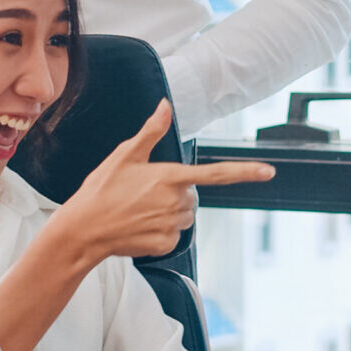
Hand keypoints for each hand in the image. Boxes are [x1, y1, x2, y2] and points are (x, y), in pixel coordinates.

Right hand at [53, 101, 273, 263]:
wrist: (82, 231)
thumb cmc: (100, 190)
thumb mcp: (124, 155)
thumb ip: (151, 131)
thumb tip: (166, 105)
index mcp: (169, 177)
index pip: (216, 174)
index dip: (245, 172)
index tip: (269, 171)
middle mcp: (175, 202)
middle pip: (193, 196)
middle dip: (176, 193)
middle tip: (144, 194)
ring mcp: (171, 225)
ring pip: (185, 215)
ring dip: (170, 212)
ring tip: (139, 210)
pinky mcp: (165, 244)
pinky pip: (173, 235)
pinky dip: (160, 231)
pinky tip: (139, 226)